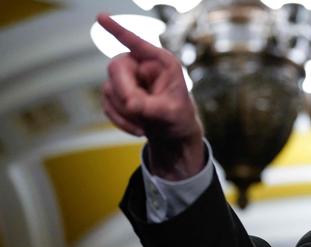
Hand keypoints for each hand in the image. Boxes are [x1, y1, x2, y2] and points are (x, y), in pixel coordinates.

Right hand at [97, 13, 204, 179]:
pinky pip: (106, 103)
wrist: (172, 133)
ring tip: (146, 123)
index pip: (137, 43)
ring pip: (108, 88)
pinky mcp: (116, 93)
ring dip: (125, 111)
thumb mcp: (171, 114)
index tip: (100, 16)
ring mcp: (127, 78)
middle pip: (116, 67)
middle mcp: (142, 65)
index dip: (118, 30)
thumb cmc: (178, 117)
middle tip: (138, 109)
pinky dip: (120, 119)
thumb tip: (131, 104)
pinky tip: (138, 128)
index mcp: (161, 63)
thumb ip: (151, 107)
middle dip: (124, 92)